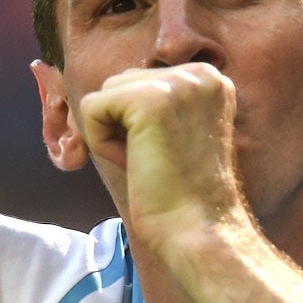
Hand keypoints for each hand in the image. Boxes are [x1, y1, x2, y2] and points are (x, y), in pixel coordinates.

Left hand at [79, 64, 251, 252]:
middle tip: (159, 161)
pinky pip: (91, 108)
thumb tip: (104, 93)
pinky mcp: (149, 100)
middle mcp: (201, 72)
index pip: (143, 81)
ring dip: (113, 133)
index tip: (171, 154)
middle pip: (122, 82)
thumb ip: (156, 101)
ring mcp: (178, 83)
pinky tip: (134, 163)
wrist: (199, 229)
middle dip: (125, 125)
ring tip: (149, 161)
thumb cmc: (184, 192)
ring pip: (105, 93)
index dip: (141, 125)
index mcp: (211, 78)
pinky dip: (100, 143)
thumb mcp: (179, 129)